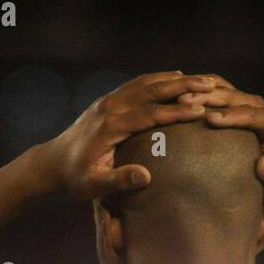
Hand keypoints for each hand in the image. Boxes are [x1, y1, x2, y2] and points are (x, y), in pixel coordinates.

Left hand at [41, 71, 215, 199]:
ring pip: (146, 83)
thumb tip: (146, 176)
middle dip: (182, 87)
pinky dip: (158, 79)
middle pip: (152, 91)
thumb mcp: (94, 185)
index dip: (175, 112)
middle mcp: (111, 107)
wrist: (53, 162)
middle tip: (210, 84)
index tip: (200, 110)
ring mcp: (109, 100)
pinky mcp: (109, 100)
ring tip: (201, 78)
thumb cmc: (76, 178)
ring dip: (174, 79)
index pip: (150, 114)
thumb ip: (118, 180)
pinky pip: (137, 84)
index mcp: (110, 125)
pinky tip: (175, 78)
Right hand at [177, 76, 263, 196]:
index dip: (232, 115)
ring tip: (179, 95)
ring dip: (201, 89)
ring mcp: (245, 101)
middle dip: (209, 97)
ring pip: (223, 88)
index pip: (252, 114)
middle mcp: (258, 106)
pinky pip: (216, 90)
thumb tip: (263, 165)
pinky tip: (181, 91)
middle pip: (234, 96)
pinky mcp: (234, 102)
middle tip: (185, 101)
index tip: (211, 119)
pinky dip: (199, 88)